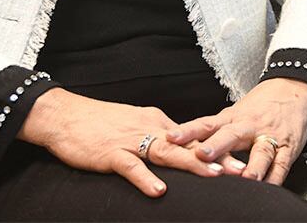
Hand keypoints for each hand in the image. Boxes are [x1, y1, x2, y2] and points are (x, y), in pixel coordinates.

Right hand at [19, 88, 244, 196]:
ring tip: (215, 176)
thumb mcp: (134, 126)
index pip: (192, 137)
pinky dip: (145, 179)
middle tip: (242, 171)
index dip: (218, 149)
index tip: (242, 158)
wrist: (64, 115)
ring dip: (192, 165)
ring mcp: (130, 140)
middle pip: (188, 145)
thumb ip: (156, 138)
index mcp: (156, 122)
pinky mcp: (110, 153)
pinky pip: (131, 166)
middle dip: (217, 158)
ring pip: (167, 152)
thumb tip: (179, 151)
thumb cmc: (97, 124)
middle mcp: (148, 128)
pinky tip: (159, 191)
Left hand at [165, 78, 306, 184]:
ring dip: (253, 165)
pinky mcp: (287, 147)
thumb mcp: (234, 113)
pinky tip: (268, 187)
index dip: (189, 131)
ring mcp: (269, 136)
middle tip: (202, 155)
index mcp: (232, 118)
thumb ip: (213, 131)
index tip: (171, 138)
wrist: (293, 90)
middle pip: (231, 135)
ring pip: (261, 151)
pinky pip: (282, 164)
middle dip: (216, 146)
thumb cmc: (259, 106)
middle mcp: (248, 126)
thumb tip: (183, 147)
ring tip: (245, 177)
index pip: (206, 123)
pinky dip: (275, 177)